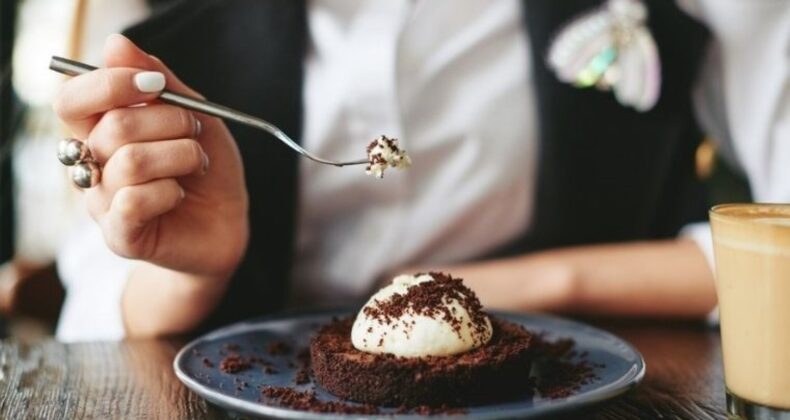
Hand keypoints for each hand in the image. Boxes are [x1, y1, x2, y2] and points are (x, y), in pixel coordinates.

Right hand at [54, 34, 247, 280]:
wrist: (228, 222)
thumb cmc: (206, 168)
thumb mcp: (193, 115)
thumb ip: (158, 80)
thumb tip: (116, 44)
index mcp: (100, 130)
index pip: (72, 99)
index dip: (109, 84)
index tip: (155, 84)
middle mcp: (92, 164)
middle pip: (112, 126)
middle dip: (169, 122)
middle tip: (194, 132)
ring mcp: (102, 202)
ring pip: (129, 162)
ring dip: (180, 156)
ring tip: (196, 164)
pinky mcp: (120, 235)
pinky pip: (133, 201)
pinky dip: (168, 191)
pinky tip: (179, 195)